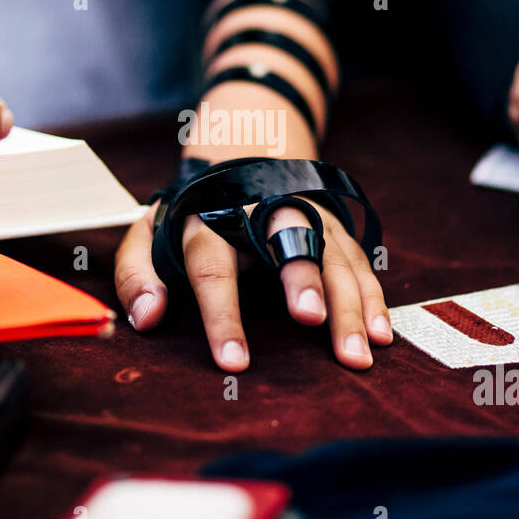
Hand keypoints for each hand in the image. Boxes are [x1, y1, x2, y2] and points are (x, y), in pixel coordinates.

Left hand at [115, 188, 390, 372]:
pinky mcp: (336, 226)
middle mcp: (262, 212)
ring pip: (332, 255)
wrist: (239, 157)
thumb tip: (146, 319)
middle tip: (310, 319)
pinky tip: (382, 335)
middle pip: (286, 240)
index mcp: (210, 217)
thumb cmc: (190, 217)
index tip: (234, 361)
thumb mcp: (149, 234)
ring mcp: (307, 216)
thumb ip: (137, 274)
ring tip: (357, 354)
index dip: (222, 313)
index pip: (212, 265)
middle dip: (301, 277)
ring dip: (349, 303)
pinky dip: (373, 298)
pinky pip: (360, 262)